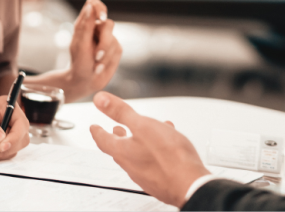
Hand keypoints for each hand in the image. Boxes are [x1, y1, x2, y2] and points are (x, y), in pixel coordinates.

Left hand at [57, 0, 121, 100]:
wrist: (84, 82)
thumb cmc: (78, 62)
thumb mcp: (79, 44)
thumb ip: (86, 25)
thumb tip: (90, 6)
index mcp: (85, 23)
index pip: (93, 3)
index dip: (99, 7)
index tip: (102, 18)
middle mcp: (97, 28)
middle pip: (108, 24)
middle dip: (104, 43)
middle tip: (96, 56)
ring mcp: (108, 38)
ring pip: (113, 39)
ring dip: (104, 55)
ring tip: (95, 65)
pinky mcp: (116, 49)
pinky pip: (117, 50)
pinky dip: (108, 60)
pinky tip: (99, 67)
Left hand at [89, 92, 208, 207]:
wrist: (190, 184)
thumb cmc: (168, 157)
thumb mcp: (142, 125)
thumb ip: (120, 112)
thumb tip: (100, 100)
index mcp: (122, 151)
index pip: (103, 140)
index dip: (97, 131)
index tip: (94, 127)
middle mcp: (131, 166)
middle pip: (119, 149)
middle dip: (118, 136)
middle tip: (116, 130)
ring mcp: (146, 175)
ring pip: (137, 155)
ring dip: (139, 142)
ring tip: (144, 133)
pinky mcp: (160, 180)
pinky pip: (153, 162)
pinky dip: (154, 150)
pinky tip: (166, 145)